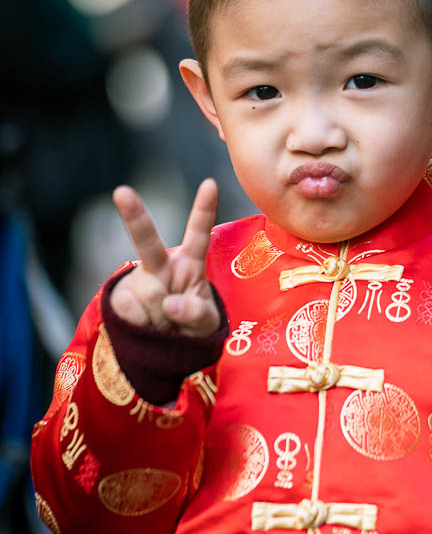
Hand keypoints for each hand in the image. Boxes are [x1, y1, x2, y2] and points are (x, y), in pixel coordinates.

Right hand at [110, 178, 219, 336]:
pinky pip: (132, 311)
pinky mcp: (120, 298)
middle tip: (121, 192)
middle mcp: (161, 266)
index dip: (203, 209)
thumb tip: (169, 304)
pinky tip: (148, 326)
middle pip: (146, 240)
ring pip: (150, 295)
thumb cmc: (193, 327)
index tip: (210, 184)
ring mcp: (139, 281)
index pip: (198, 234)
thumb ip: (197, 313)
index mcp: (189, 263)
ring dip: (163, 319)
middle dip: (134, 216)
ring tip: (167, 325)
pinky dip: (144, 326)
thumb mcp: (207, 324)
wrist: (165, 350)